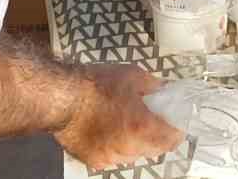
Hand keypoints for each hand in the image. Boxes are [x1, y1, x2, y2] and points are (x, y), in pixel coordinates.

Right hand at [56, 64, 182, 170]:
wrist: (60, 98)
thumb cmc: (93, 85)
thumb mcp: (131, 75)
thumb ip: (153, 85)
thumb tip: (162, 89)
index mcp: (142, 127)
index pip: (172, 139)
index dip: (176, 130)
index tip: (176, 122)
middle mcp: (129, 148)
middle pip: (155, 149)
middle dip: (157, 136)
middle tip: (152, 119)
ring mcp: (111, 157)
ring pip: (134, 155)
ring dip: (136, 143)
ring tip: (126, 123)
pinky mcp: (94, 161)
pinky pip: (113, 157)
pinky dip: (115, 147)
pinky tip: (108, 130)